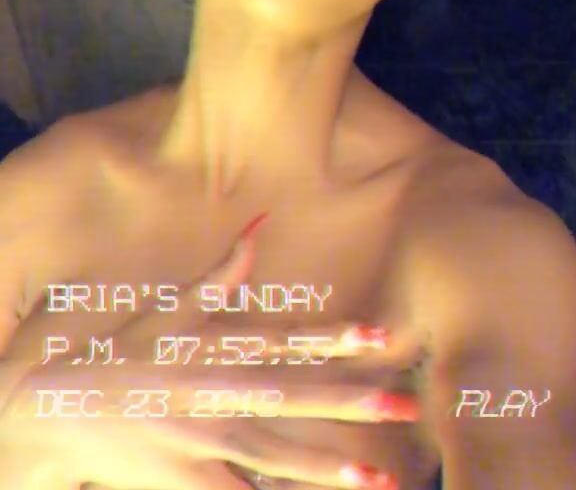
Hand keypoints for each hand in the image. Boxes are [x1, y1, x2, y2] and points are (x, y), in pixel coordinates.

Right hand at [1, 220, 415, 488]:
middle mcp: (214, 392)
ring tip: (379, 477)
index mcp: (214, 346)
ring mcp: (202, 441)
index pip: (285, 340)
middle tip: (405, 404)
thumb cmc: (124, 353)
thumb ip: (222, 272)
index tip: (380, 336)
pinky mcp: (188, 482)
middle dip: (350, 402)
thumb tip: (260, 222)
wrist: (59, 411)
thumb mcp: (171, 308)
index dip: (333, 337)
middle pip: (292, 398)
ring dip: (327, 467)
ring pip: (274, 456)